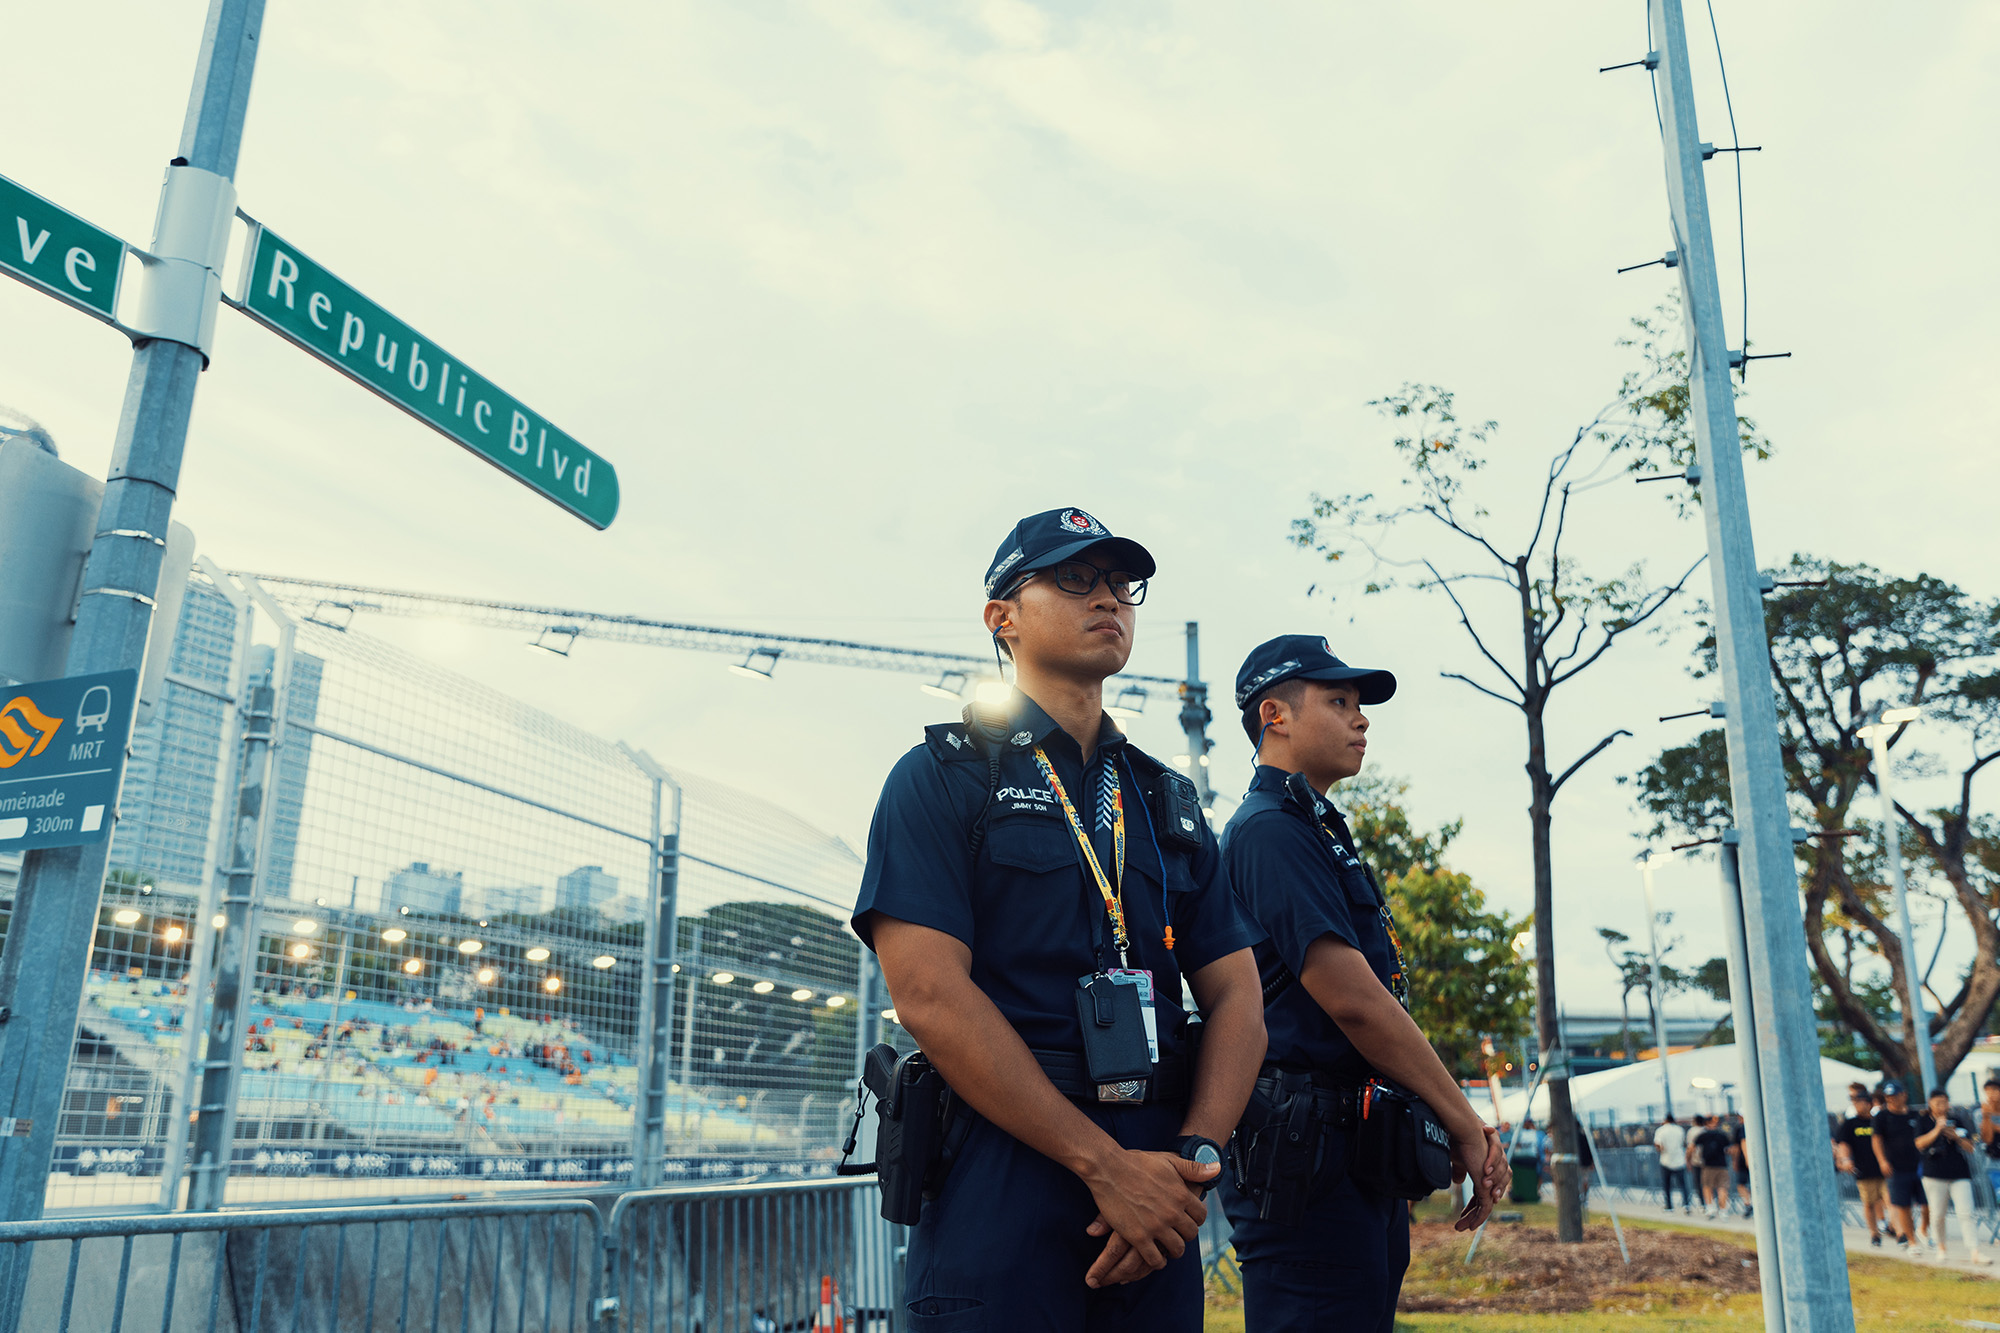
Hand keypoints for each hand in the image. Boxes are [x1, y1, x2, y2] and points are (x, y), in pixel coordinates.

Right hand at [1079, 1150, 1214, 1287]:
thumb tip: (1217, 1168)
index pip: (1201, 1216)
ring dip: (1173, 1249)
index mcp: (1181, 1194)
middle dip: (1185, 1234)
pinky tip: (1155, 1257)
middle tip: (1176, 1233)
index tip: (1186, 1219)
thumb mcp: (1168, 1161)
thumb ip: (1193, 1168)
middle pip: (1191, 1234)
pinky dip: (1157, 1261)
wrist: (1108, 1169)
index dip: (1195, 1218)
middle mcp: (1172, 1212)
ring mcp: (1156, 1226)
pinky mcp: (1138, 1237)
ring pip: (1176, 1249)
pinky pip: (1155, 1259)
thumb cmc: (1137, 1162)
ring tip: (1167, 1246)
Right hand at [1449, 1126, 1507, 1231]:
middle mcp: (1489, 1180)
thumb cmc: (1461, 1142)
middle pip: (1483, 1203)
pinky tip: (1470, 1224)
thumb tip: (1457, 1181)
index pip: (1479, 1196)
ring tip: (1460, 1227)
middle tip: (1460, 1227)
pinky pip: (1486, 1207)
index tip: (1461, 1217)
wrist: (1466, 1133)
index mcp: (1483, 1174)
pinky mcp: (1487, 1185)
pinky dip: (1479, 1217)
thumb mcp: (1457, 1161)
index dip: (1471, 1207)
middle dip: (1472, 1216)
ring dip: (1473, 1219)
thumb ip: (1459, 1171)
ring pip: (1485, 1208)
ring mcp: (1490, 1183)